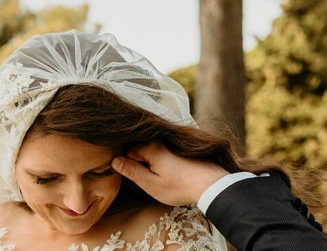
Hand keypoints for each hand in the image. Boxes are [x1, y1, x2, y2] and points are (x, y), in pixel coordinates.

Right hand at [111, 141, 228, 205]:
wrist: (211, 184)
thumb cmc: (179, 186)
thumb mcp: (151, 184)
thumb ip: (132, 171)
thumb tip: (115, 161)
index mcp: (150, 147)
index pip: (128, 152)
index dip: (127, 165)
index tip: (135, 178)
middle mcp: (160, 140)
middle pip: (140, 150)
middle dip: (139, 163)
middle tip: (149, 181)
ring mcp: (171, 143)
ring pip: (153, 151)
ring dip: (152, 163)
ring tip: (161, 179)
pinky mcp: (181, 148)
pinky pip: (164, 152)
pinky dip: (163, 161)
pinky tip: (170, 174)